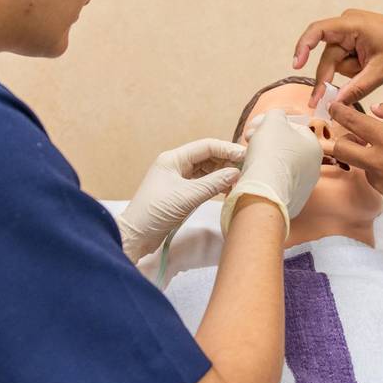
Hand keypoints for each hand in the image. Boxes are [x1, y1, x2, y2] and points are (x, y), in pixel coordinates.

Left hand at [117, 138, 245, 261]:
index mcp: (173, 158)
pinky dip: (215, 185)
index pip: (206, 147)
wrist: (135, 235)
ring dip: (222, 174)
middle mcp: (176, 164)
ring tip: (238, 181)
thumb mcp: (187, 196)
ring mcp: (177, 179)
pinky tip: (226, 190)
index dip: (227, 149)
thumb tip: (236, 172)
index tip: (246, 155)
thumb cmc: (156, 211)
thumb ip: (214, 183)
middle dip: (226, 161)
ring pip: (206, 170)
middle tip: (246, 169)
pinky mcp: (180, 193)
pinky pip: (202, 183)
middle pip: (207, 156)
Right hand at [221, 109, 322, 235]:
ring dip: (265, 155)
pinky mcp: (291, 200)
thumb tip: (277, 116)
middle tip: (249, 138)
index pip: (294, 127)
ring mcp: (303, 186)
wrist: (264, 191)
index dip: (272, 122)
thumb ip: (277, 114)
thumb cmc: (272, 152)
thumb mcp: (273, 120)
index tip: (255, 125)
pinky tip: (255, 173)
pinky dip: (266, 175)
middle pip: (287, 146)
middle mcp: (313, 167)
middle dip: (266, 138)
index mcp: (314, 146)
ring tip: (249, 154)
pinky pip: (277, 181)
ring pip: (281, 164)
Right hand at [291, 9, 382, 107]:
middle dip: (328, 78)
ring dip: (349, 73)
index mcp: (353, 23)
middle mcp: (347, 24)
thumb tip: (335, 103)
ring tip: (371, 72)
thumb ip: (357, 88)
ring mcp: (349, 32)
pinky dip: (353, 70)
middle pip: (327, 56)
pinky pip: (343, 61)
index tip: (297, 64)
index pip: (318, 30)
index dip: (303, 46)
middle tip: (318, 102)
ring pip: (335, 61)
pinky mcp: (351, 41)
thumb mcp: (381, 72)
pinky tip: (368, 69)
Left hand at [327, 100, 382, 220]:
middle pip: (342, 150)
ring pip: (364, 169)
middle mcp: (377, 163)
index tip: (335, 109)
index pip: (349, 121)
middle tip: (356, 137)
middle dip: (343, 140)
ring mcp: (382, 185)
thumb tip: (376, 109)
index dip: (338, 111)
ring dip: (372, 161)